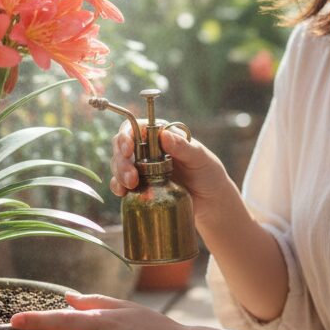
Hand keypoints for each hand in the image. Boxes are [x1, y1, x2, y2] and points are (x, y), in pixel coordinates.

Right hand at [109, 121, 234, 211]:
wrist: (211, 202)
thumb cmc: (208, 173)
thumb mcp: (199, 158)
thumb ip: (183, 147)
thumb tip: (164, 135)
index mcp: (160, 136)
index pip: (135, 128)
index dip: (126, 135)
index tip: (128, 149)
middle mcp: (147, 149)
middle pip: (122, 146)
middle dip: (121, 160)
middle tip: (131, 177)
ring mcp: (141, 168)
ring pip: (118, 164)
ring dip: (119, 173)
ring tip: (130, 186)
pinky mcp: (139, 186)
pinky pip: (121, 183)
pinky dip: (118, 186)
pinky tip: (122, 193)